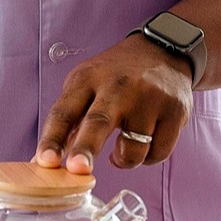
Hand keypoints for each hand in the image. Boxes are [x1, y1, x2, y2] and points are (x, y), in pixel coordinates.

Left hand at [35, 33, 192, 173]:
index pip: (65, 112)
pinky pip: (158, 153)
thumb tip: (44, 163)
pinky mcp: (175, 111)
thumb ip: (68, 121)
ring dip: (124, 159)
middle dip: (86, 148)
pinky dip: (148, 157)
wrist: (164, 51)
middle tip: (77, 169)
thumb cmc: (117, 75)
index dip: (53, 139)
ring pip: (133, 150)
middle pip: (99, 122)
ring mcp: (150, 98)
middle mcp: (118, 86)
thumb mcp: (86, 85)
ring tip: (122, 147)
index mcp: (88, 79)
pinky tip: (145, 141)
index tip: (45, 162)